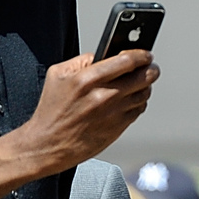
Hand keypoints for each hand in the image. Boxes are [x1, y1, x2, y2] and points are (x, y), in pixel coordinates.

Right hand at [20, 48, 158, 173]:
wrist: (48, 144)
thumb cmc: (51, 110)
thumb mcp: (58, 75)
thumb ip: (82, 60)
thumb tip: (104, 54)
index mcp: (88, 79)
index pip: (127, 60)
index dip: (141, 54)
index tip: (145, 54)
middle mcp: (104, 96)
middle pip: (144, 76)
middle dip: (150, 69)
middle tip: (150, 67)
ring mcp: (113, 113)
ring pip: (145, 93)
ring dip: (145, 86)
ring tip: (139, 83)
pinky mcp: (118, 128)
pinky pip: (139, 110)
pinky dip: (139, 102)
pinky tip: (131, 99)